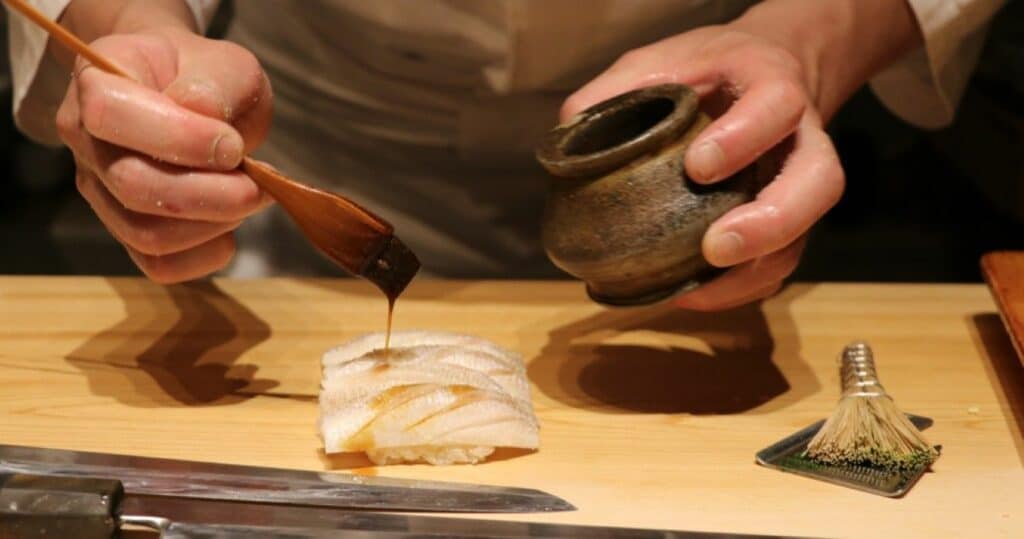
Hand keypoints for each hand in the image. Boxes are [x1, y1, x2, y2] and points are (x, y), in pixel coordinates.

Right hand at [56, 27, 272, 282]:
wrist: (190, 95)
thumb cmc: (203, 77)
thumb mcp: (224, 63)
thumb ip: (215, 84)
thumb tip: (204, 117)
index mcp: (96, 81)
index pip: (110, 114)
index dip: (178, 137)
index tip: (231, 146)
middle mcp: (84, 140)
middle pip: (132, 185)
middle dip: (210, 193)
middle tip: (257, 184)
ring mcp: (99, 189)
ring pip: (146, 233)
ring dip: (212, 223)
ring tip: (247, 197)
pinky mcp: (124, 229)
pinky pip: (158, 265)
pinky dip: (205, 256)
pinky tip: (228, 228)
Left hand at [561, 26, 844, 310]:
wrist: (760, 74)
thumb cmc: (708, 70)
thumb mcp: (662, 60)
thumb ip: (619, 88)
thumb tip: (572, 131)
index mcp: (773, 85)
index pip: (777, 107)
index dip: (744, 138)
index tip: (697, 166)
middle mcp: (801, 138)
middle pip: (820, 182)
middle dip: (773, 221)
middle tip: (716, 247)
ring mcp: (799, 186)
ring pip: (804, 235)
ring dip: (754, 271)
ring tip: (697, 292)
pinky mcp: (787, 224)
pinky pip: (778, 264)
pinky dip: (740, 289)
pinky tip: (692, 296)